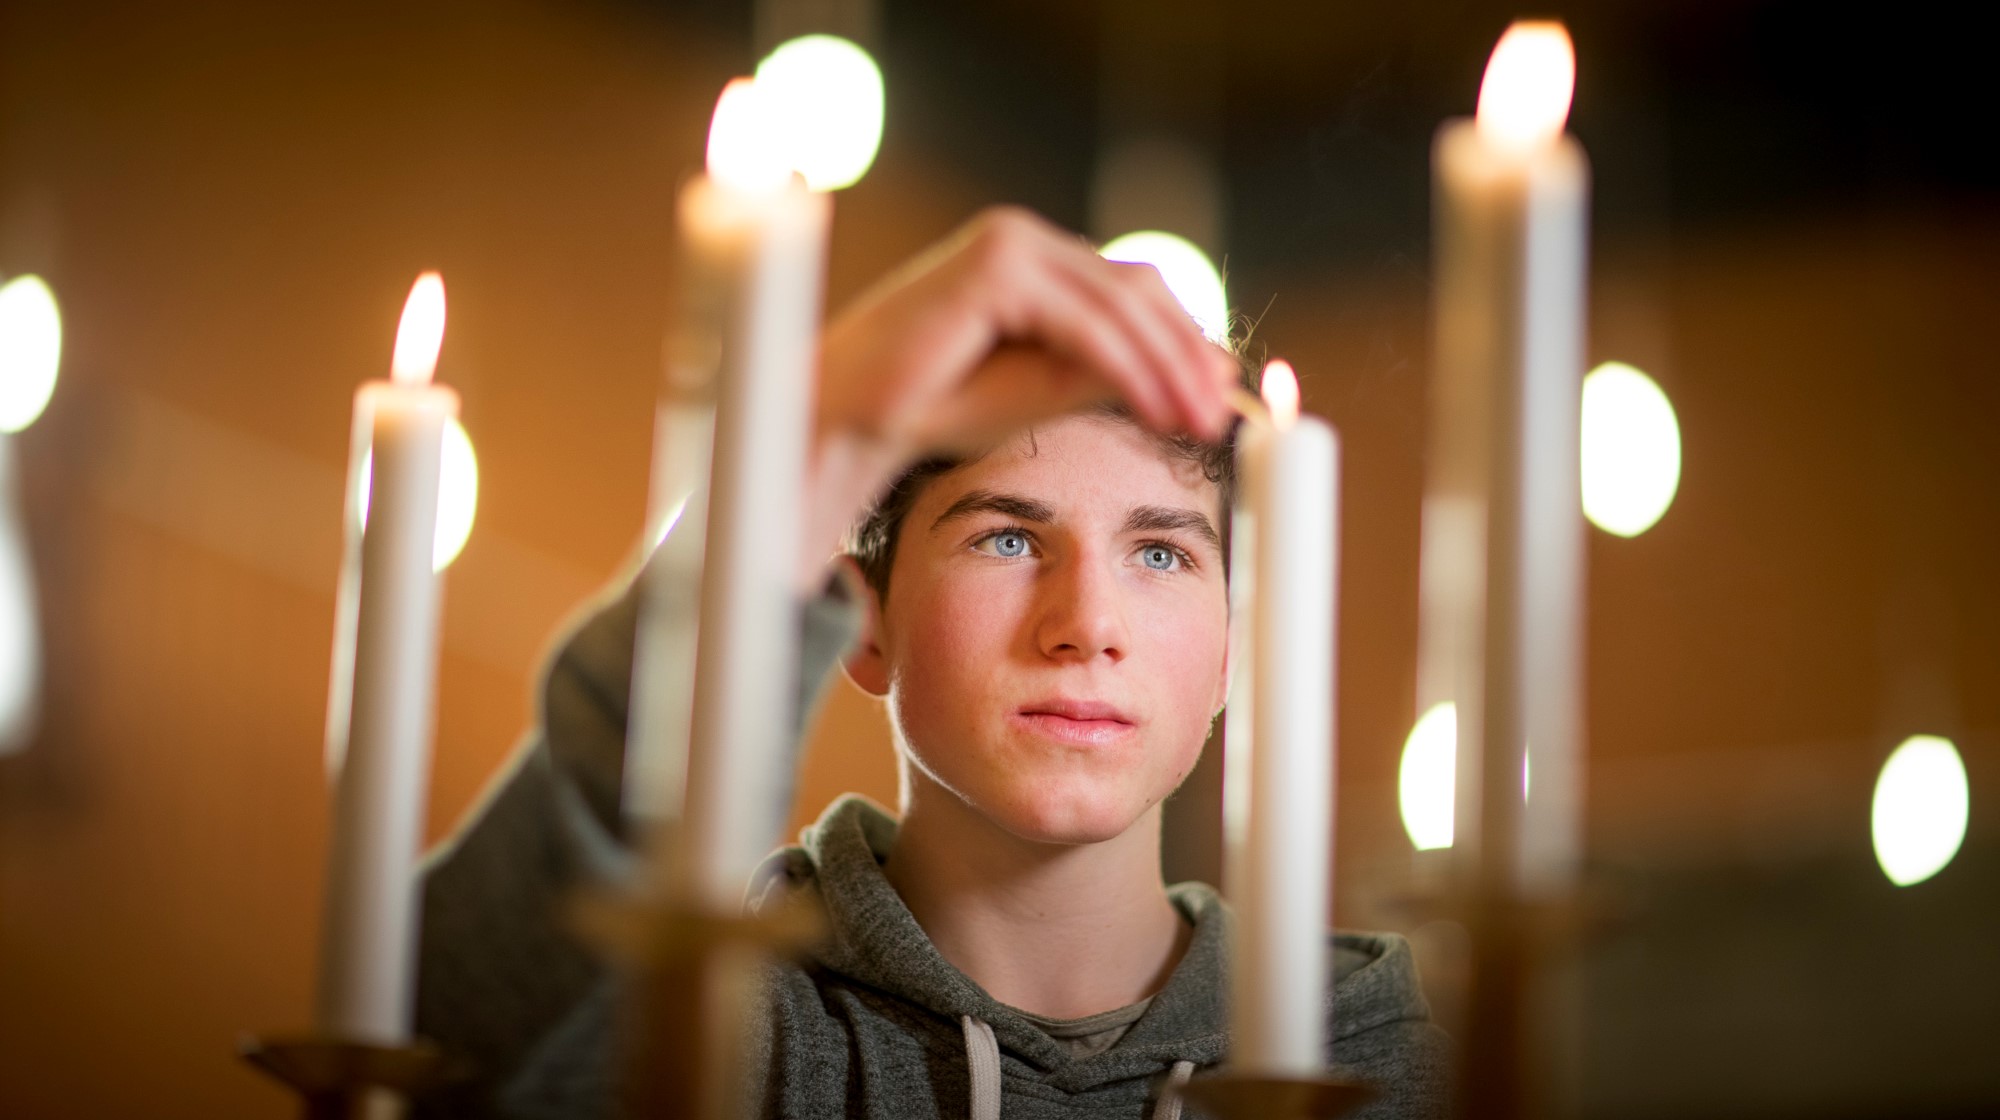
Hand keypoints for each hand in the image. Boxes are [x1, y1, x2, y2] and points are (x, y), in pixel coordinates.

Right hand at [803, 207, 1236, 580]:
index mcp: (1035, 260)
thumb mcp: (1044, 388)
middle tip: (1222, 412)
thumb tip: (1198, 371)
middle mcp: (1024, 239)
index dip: (1182, 341)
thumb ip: (1111, 370)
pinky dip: (1129, 368)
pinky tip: (1156, 409)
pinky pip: (1084, 324)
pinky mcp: (995, 267)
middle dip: (1186, 353)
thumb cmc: (935, 405)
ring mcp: (1008, 243)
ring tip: (1197, 419)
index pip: (1132, 291)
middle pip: (1137, 290)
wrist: (853, 418)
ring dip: (1168, 366)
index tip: (1219, 397)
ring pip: (1119, 305)